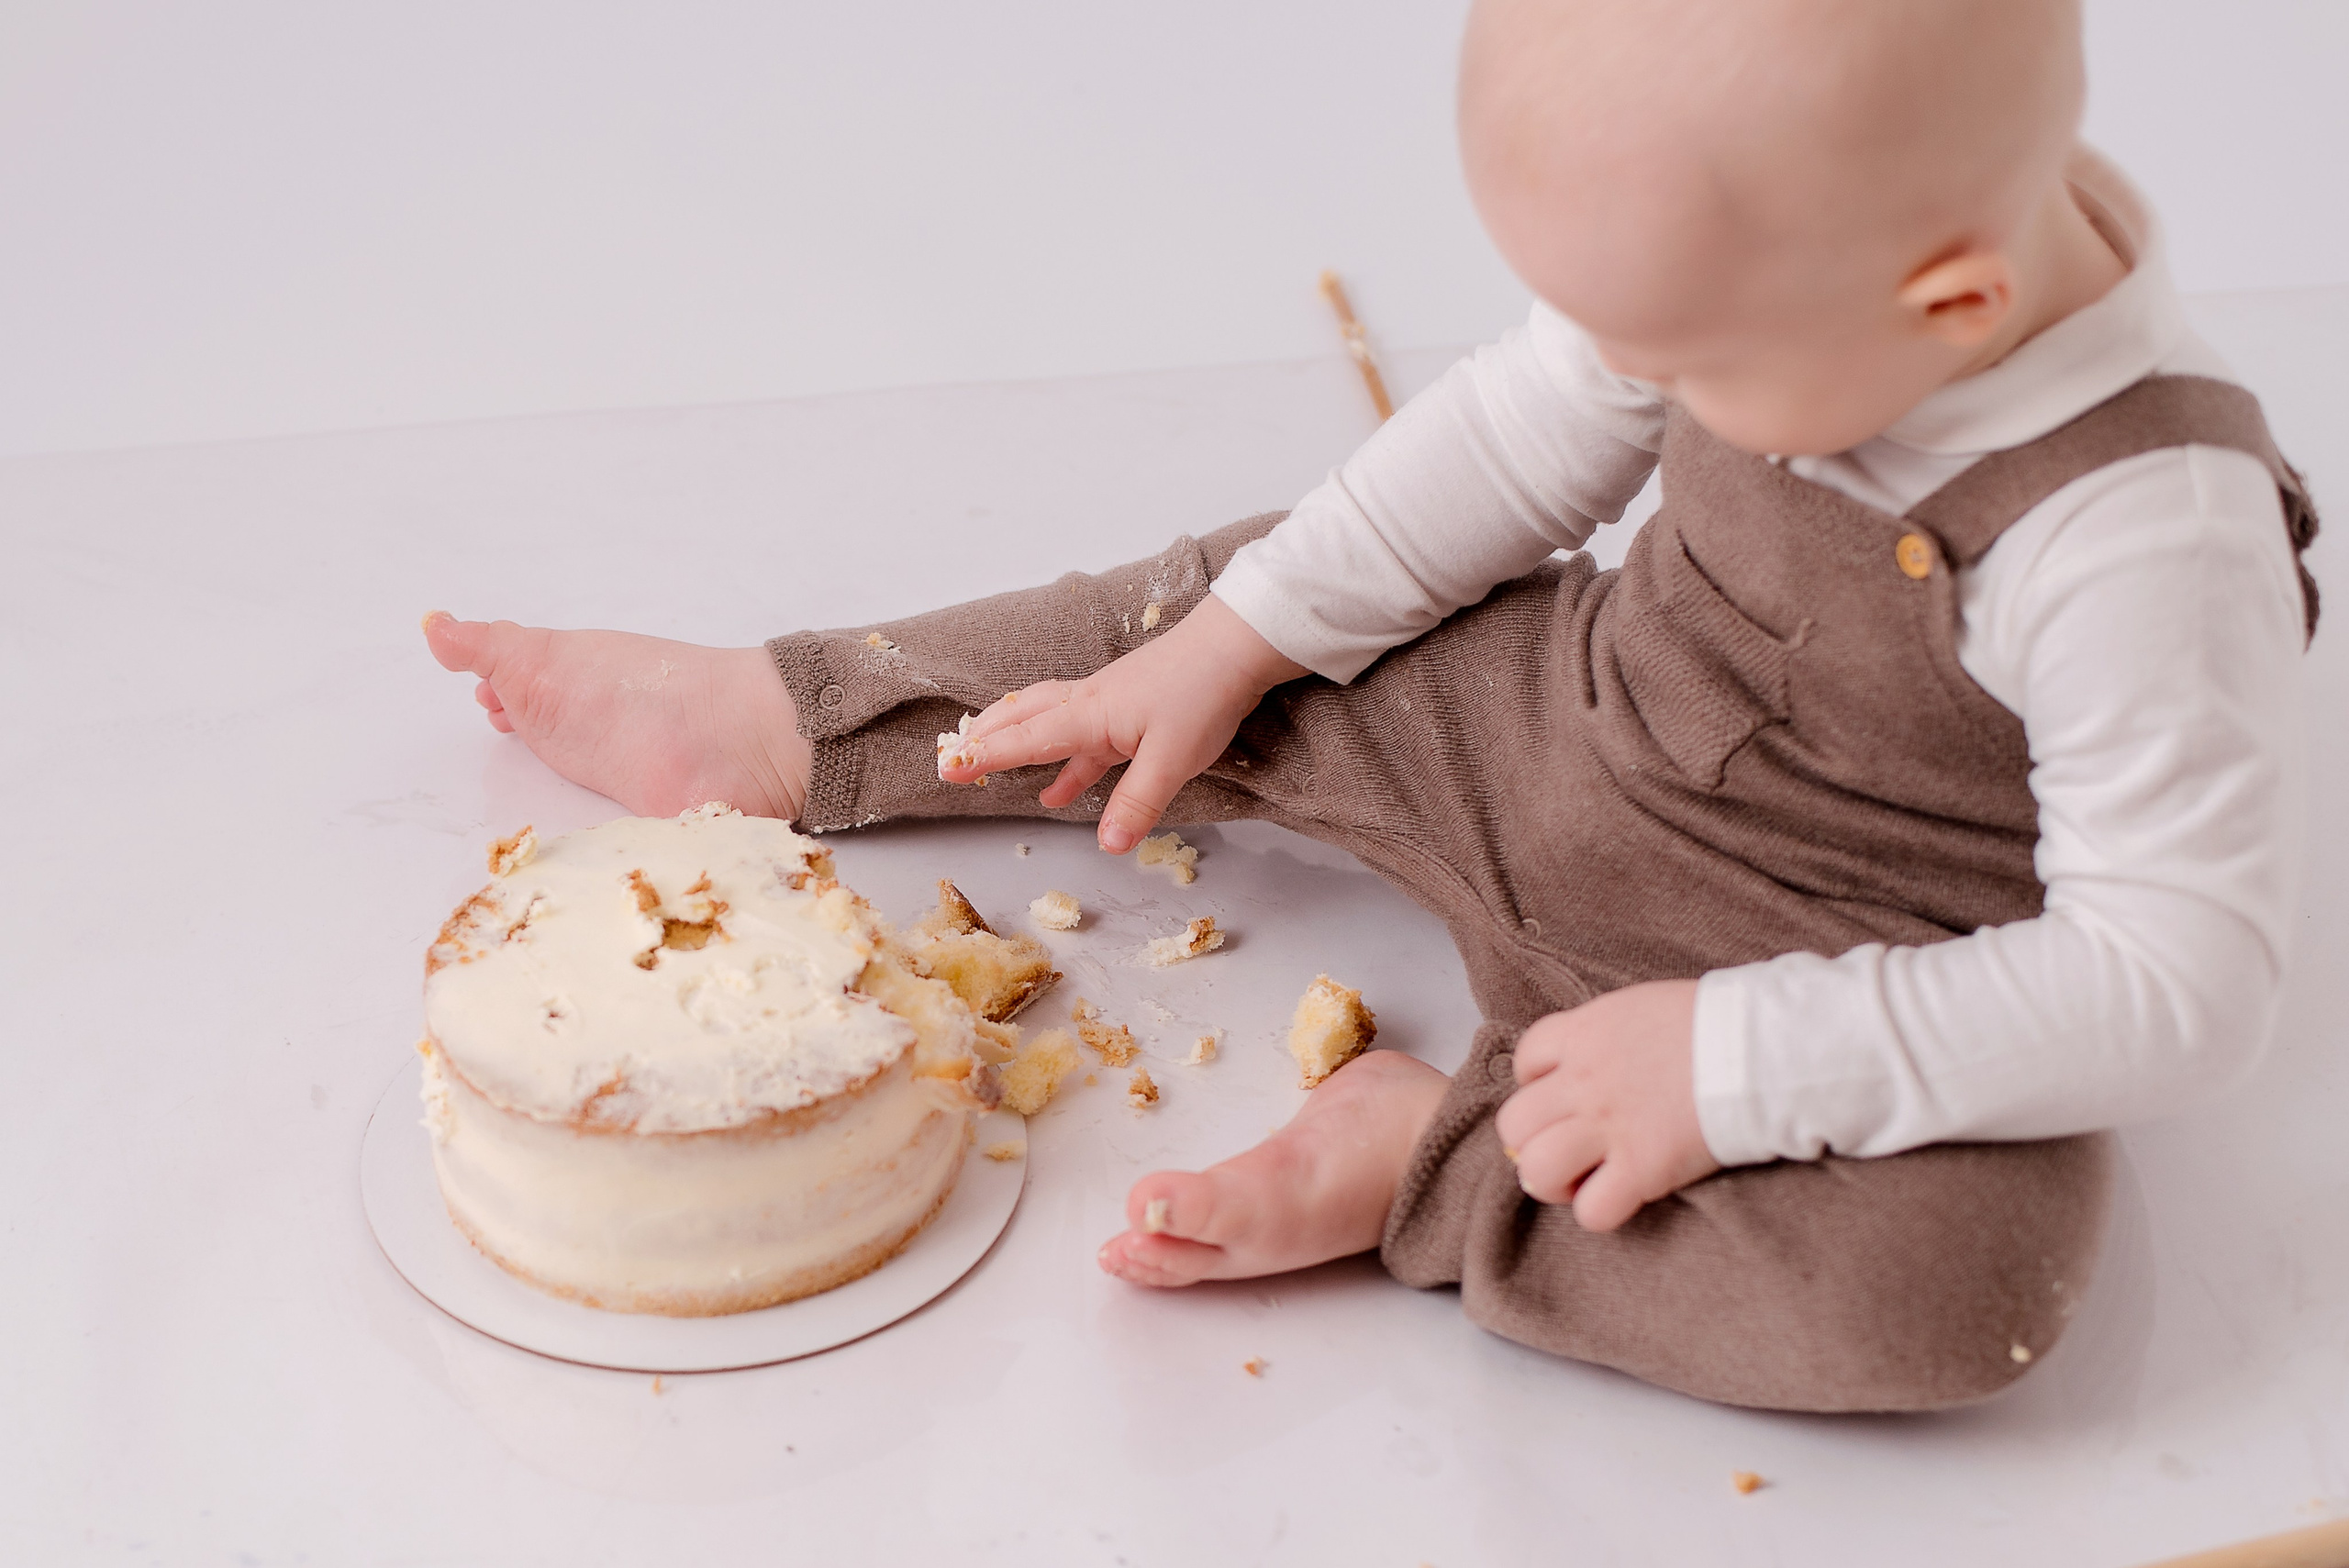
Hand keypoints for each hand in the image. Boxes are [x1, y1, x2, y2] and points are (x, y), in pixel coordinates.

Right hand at [937, 593, 1306, 852]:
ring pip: (1047, 722)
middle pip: (1023, 719)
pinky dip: (1063, 763)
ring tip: (989, 768)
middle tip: (952, 758)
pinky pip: (1081, 738)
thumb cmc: (1203, 694)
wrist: (1236, 647)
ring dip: (1016, 743)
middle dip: (986, 738)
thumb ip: (1137, 803)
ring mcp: (1108, 704)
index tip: (948, 768)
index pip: (1025, 739)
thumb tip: (1107, 845)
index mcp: (1090, 715)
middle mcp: (1089, 704)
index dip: (985, 755)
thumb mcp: (1171, 759)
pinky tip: (1059, 791)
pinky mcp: (1128, 707)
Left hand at [1493, 979, 1719, 1230]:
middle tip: (1563, 1149)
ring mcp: (1609, 1126)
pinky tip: (1620, 1197)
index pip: (1526, 1060)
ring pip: (1537, 1170)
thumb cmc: (1716, 1023)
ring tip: (1579, 1181)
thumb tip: (1598, 1057)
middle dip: (1530, 1142)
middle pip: (1515, 1122)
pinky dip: (1598, 1211)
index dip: (1538, 1084)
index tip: (1564, 1097)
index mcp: (1585, 1033)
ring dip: (1551, 1182)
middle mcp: (1584, 1081)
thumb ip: (1608, 1034)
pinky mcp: (1642, 1167)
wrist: (1761, 1046)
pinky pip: (1591, 1210)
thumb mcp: (1643, 1007)